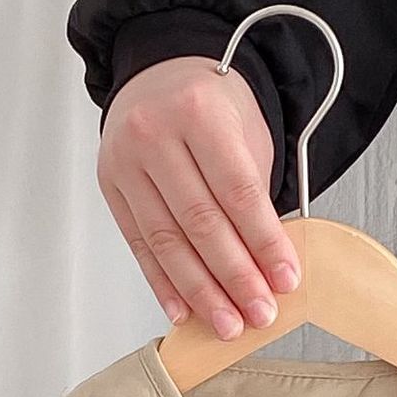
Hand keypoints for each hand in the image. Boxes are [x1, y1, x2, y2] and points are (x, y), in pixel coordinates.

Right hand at [97, 55, 300, 338]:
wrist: (162, 73)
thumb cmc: (212, 105)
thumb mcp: (246, 132)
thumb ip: (255, 192)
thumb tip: (269, 264)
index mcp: (198, 112)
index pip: (237, 191)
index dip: (264, 242)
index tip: (285, 280)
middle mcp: (154, 134)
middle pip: (200, 222)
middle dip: (234, 277)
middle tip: (260, 313)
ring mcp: (125, 162)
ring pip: (167, 242)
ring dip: (201, 291)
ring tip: (228, 323)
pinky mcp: (111, 187)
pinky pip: (139, 245)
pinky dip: (163, 283)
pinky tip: (184, 311)